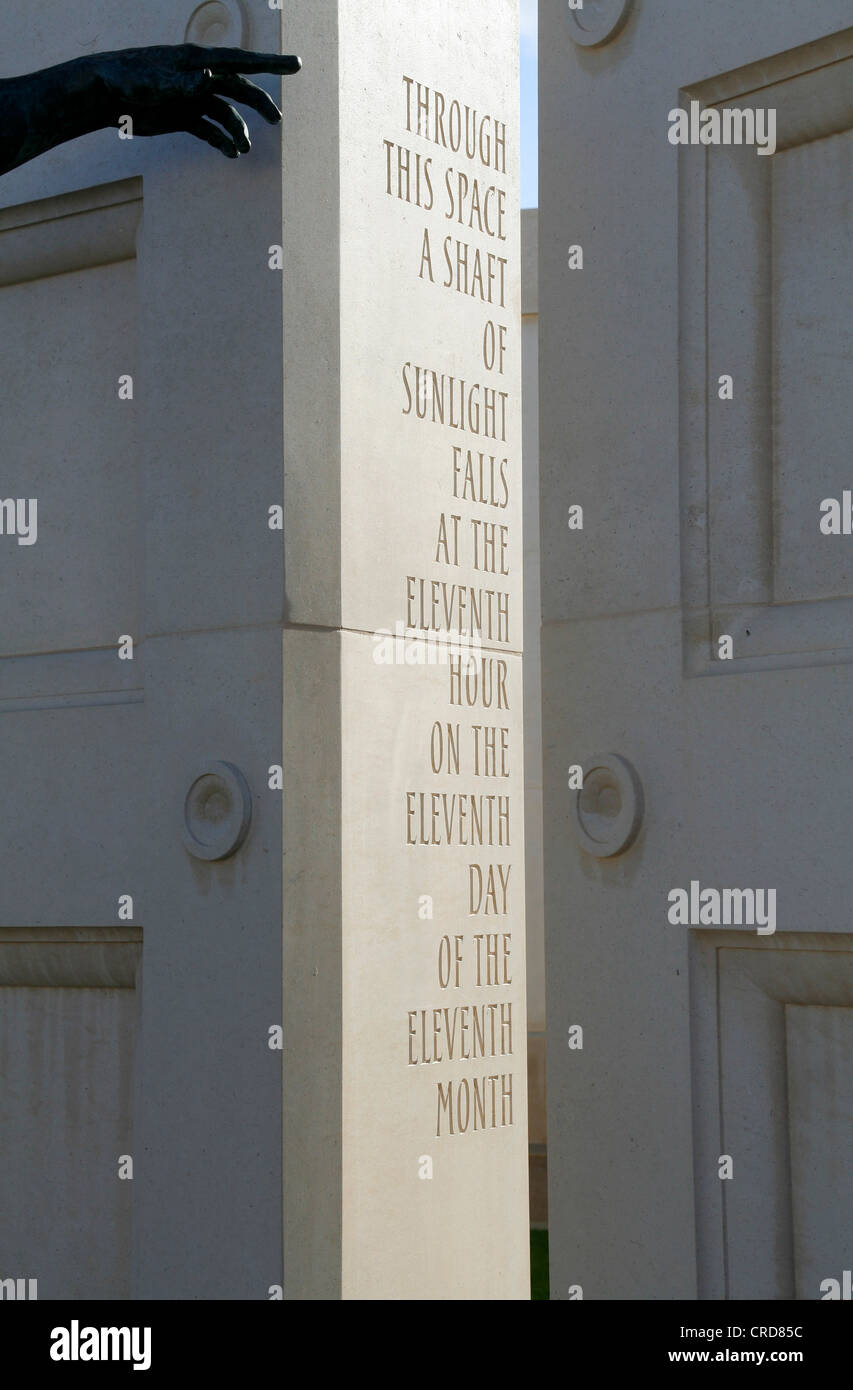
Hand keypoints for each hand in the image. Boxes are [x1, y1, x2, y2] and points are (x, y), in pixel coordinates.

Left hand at [92, 44, 301, 157]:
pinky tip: (230, 155)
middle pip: (239, 89)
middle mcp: (199, 78)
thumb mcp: (155, 80)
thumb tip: (210, 78)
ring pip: (227, 114)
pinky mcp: (184, 117)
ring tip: (242, 150)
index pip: (241, 61)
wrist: (103, 94)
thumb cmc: (126, 80)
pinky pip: (211, 130)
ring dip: (238, 132)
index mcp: (197, 62)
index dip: (271, 64)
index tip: (297, 65)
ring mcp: (192, 98)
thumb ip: (182, 81)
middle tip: (276, 119)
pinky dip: (222, 142)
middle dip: (259, 103)